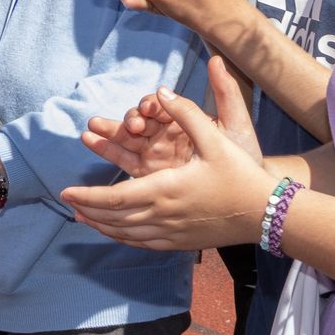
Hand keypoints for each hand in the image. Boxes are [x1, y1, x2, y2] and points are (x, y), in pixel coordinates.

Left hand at [62, 68, 277, 250]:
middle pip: (115, 218)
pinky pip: (144, 243)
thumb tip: (161, 91)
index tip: (66, 191)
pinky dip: (123, 238)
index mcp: (165, 189)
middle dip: (88, 210)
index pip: (115, 197)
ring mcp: (172, 233)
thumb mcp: (216, 138)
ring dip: (102, 226)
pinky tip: (116, 233)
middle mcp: (164, 215)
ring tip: (82, 218)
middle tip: (67, 202)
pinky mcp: (182, 242)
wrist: (268, 212)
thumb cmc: (241, 174)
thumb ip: (187, 112)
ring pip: (127, 234)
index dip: (88, 196)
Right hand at [82, 54, 259, 177]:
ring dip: (108, 130)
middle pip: (138, 120)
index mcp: (182, 119)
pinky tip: (90, 141)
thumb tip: (216, 58)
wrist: (245, 194)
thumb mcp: (235, 123)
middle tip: (133, 125)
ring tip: (91, 129)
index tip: (150, 108)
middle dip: (129, 119)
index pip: (160, 106)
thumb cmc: (243, 157)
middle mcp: (164, 133)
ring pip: (126, 138)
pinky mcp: (146, 172)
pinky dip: (105, 149)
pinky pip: (122, 159)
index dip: (151, 104)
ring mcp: (153, 152)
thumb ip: (225, 92)